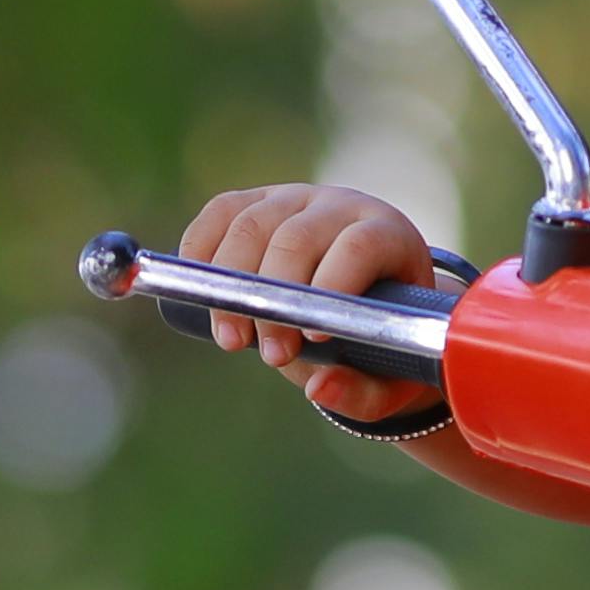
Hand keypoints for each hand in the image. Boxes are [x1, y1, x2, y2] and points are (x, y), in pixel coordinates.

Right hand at [175, 181, 455, 425]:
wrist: (364, 301)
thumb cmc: (381, 341)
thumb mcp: (387, 380)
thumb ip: (361, 391)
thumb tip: (320, 389)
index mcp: (388, 236)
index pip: (360, 246)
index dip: (333, 284)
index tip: (313, 336)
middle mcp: (343, 206)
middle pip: (297, 238)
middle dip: (276, 301)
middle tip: (271, 355)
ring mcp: (297, 198)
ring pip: (251, 226)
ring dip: (232, 287)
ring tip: (233, 340)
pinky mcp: (258, 201)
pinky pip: (220, 212)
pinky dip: (201, 250)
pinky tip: (201, 295)